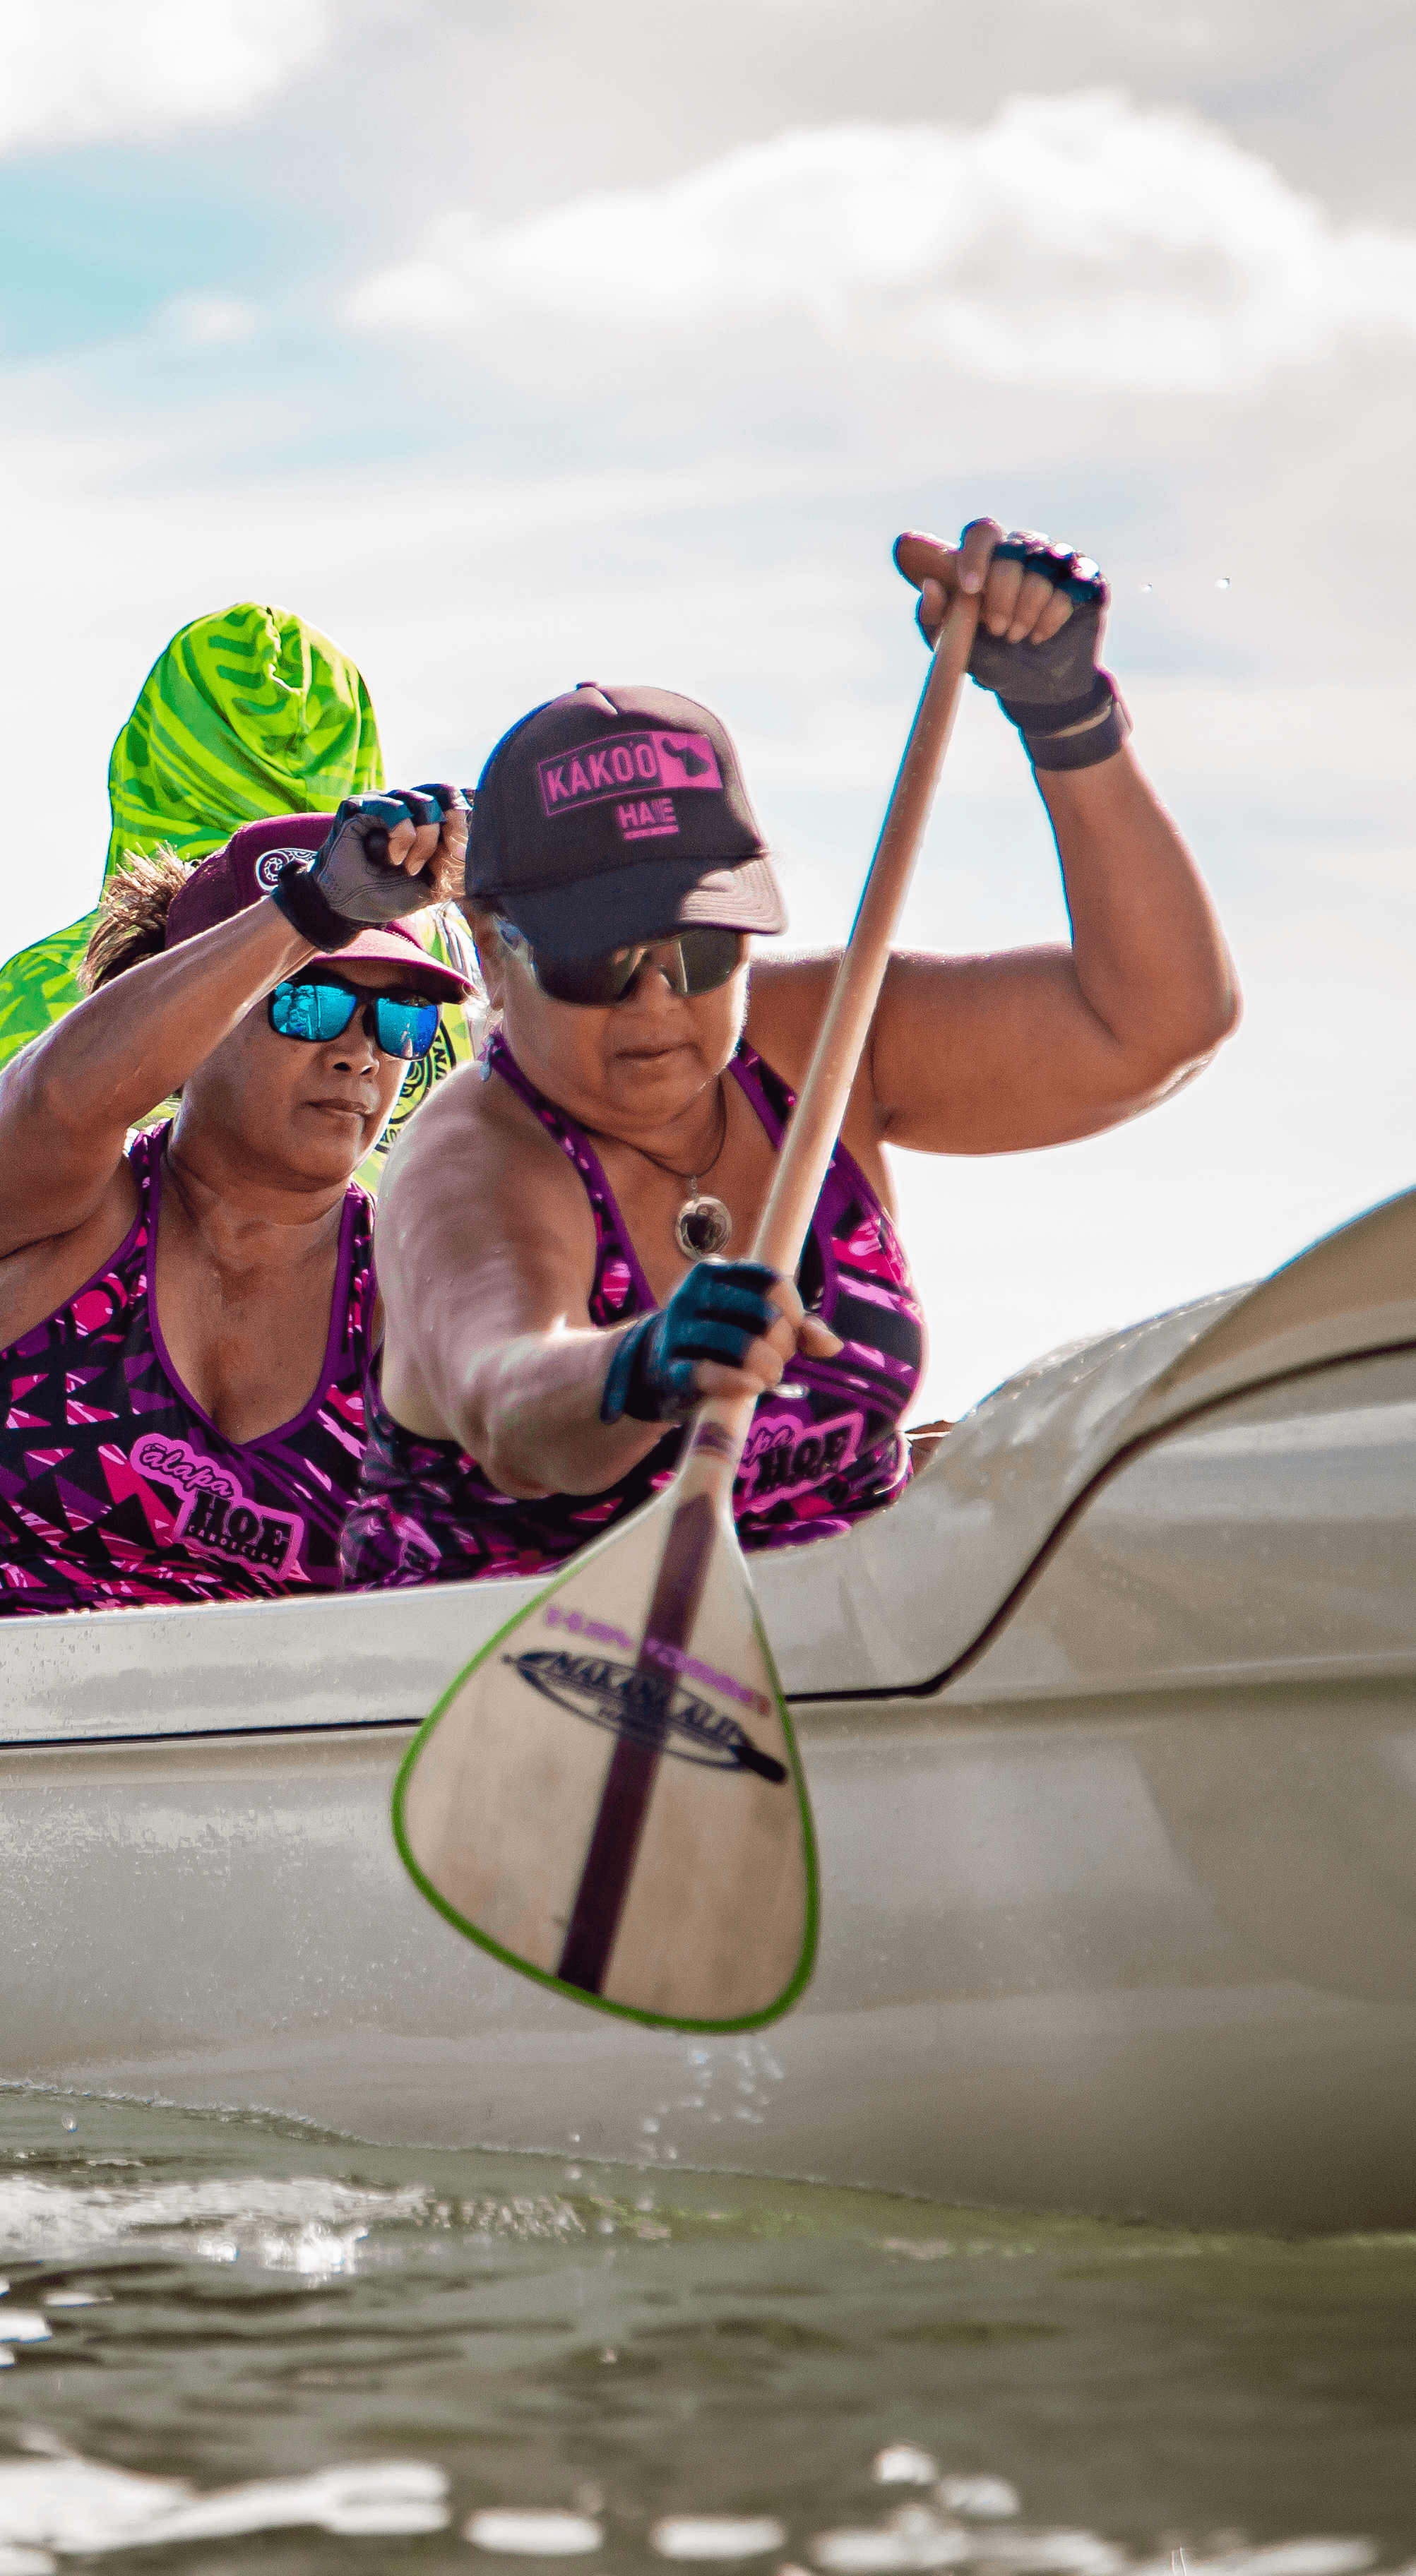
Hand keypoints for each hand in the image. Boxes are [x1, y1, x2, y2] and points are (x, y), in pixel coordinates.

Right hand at [310, 784, 468, 924]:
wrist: (350, 907)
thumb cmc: (391, 893)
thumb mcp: (437, 883)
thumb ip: (459, 864)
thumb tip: (477, 848)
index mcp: (425, 816)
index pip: (457, 796)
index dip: (469, 817)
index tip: (465, 853)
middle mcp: (405, 803)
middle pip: (446, 791)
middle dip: (454, 829)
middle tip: (446, 860)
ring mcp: (382, 801)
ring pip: (424, 804)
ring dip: (425, 844)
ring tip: (409, 867)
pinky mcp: (360, 805)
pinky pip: (397, 811)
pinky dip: (401, 839)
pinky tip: (391, 859)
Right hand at [599, 1262, 842, 1425]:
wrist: (656, 1366)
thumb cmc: (719, 1338)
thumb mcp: (755, 1322)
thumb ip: (798, 1327)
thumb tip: (832, 1345)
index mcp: (716, 1272)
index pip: (772, 1281)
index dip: (794, 1312)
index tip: (792, 1331)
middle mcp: (693, 1294)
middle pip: (763, 1314)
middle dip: (783, 1343)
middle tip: (780, 1359)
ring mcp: (678, 1330)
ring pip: (739, 1343)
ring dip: (768, 1367)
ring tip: (771, 1377)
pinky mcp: (669, 1368)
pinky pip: (706, 1373)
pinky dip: (735, 1381)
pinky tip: (751, 1387)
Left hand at [894, 521, 1127, 770]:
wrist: (1034, 685)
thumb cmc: (987, 654)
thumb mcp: (949, 642)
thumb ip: (931, 615)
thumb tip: (931, 586)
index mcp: (988, 554)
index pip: (981, 533)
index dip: (975, 557)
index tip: (969, 589)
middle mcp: (1023, 547)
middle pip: (1009, 555)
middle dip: (999, 599)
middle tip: (997, 629)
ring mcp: (1058, 559)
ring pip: (1040, 574)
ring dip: (1024, 614)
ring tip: (1017, 636)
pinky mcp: (1086, 579)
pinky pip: (1068, 592)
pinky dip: (1049, 620)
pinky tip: (1040, 635)